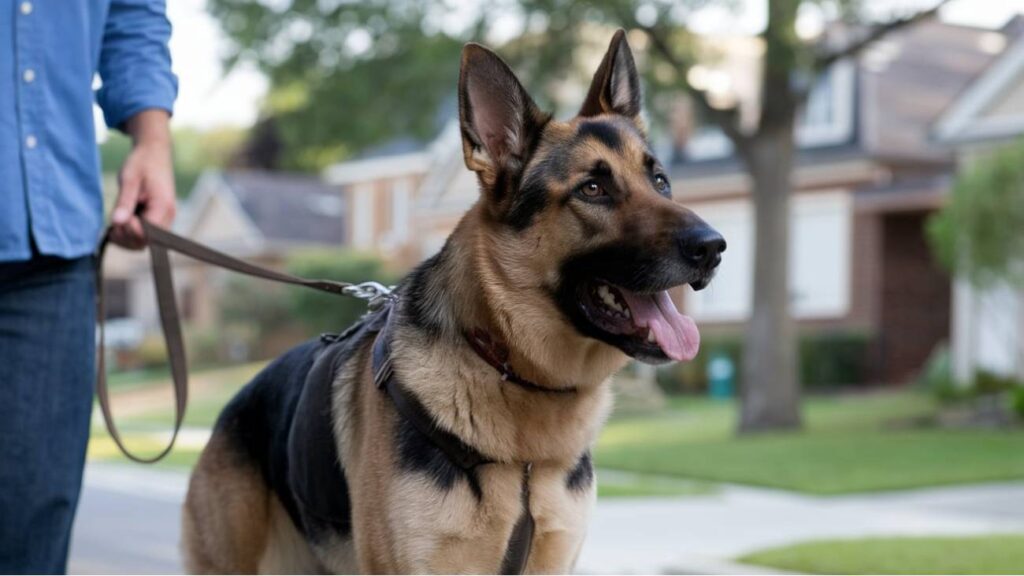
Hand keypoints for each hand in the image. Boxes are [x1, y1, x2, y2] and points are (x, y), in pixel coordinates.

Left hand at [110, 109, 175, 249]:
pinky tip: (121, 222)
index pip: (149, 233)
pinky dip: (131, 233)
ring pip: (145, 241)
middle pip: (147, 241)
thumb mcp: (129, 179)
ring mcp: (165, 218)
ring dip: (127, 237)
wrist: (153, 152)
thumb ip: (124, 202)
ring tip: (114, 224)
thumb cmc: (142, 162)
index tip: (117, 219)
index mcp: (164, 206)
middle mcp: (168, 215)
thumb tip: (117, 222)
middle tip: (111, 225)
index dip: (130, 231)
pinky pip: (145, 234)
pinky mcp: (158, 217)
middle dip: (126, 237)